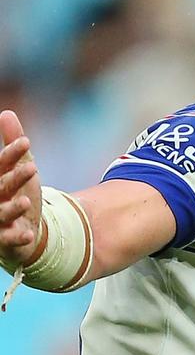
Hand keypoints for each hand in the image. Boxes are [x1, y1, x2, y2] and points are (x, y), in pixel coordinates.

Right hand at [0, 110, 43, 265]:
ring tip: (25, 201)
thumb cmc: (18, 195)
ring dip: (13, 208)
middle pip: (1, 187)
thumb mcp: (20, 170)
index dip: (12, 154)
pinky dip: (17, 237)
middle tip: (32, 167)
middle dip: (14, 178)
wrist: (25, 230)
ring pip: (1, 213)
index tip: (27, 141)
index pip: (1, 165)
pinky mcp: (5, 240)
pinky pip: (9, 240)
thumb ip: (14, 148)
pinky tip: (29, 234)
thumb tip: (7, 113)